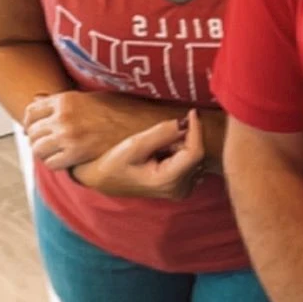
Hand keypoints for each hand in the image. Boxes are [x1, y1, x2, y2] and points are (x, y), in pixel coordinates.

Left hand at [23, 90, 158, 169]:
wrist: (143, 123)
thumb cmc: (122, 109)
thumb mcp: (91, 96)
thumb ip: (63, 100)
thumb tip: (37, 98)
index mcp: (65, 99)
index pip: (31, 111)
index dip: (32, 122)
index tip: (38, 128)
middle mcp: (63, 116)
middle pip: (33, 132)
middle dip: (38, 139)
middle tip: (48, 144)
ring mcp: (68, 135)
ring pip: (38, 149)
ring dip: (45, 153)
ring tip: (57, 153)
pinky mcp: (77, 152)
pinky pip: (52, 163)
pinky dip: (56, 164)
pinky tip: (67, 160)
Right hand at [72, 111, 205, 199]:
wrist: (105, 181)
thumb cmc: (116, 164)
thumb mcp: (136, 144)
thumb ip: (162, 133)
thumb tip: (185, 121)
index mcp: (169, 181)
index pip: (195, 153)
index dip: (196, 130)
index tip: (192, 111)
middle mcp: (180, 190)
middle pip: (197, 154)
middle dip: (186, 137)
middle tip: (162, 133)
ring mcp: (182, 190)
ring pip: (195, 157)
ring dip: (182, 144)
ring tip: (158, 147)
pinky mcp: (182, 186)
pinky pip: (190, 162)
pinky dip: (180, 151)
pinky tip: (163, 153)